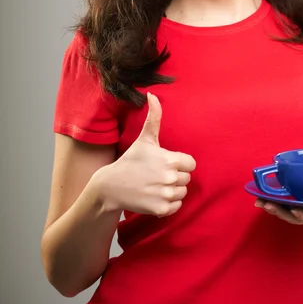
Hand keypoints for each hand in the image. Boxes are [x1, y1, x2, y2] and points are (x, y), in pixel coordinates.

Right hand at [93, 93, 195, 216]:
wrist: (111, 186)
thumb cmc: (130, 160)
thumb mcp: (144, 139)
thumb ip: (154, 117)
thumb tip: (153, 94)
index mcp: (170, 160)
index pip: (191, 163)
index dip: (180, 163)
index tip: (166, 163)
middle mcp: (169, 178)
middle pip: (187, 178)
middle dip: (175, 176)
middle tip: (157, 174)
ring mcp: (165, 195)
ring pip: (182, 193)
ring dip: (172, 190)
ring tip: (155, 185)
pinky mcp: (161, 209)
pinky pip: (177, 207)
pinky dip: (168, 204)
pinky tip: (155, 196)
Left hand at [254, 178, 302, 225]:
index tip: (295, 210)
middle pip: (295, 218)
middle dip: (281, 213)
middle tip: (268, 205)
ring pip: (286, 214)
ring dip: (272, 209)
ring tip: (260, 202)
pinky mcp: (295, 204)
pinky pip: (282, 206)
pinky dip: (270, 202)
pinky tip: (258, 199)